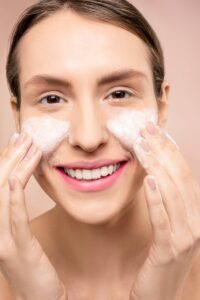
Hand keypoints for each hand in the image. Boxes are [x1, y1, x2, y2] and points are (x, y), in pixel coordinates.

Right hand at [0, 132, 66, 299]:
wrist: (36, 295)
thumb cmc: (31, 263)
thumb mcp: (21, 233)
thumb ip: (17, 210)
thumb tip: (19, 183)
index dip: (5, 158)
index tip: (16, 140)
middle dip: (10, 156)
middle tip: (23, 135)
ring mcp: (0, 237)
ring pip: (2, 194)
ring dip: (15, 167)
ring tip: (29, 146)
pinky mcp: (15, 247)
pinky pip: (12, 216)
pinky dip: (12, 195)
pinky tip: (15, 177)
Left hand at [129, 122, 199, 299]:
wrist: (157, 297)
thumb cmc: (158, 257)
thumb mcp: (166, 225)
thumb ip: (165, 201)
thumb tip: (155, 172)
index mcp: (195, 213)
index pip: (183, 174)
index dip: (170, 151)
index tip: (156, 131)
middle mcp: (196, 222)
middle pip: (181, 179)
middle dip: (163, 151)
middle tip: (146, 130)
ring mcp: (186, 237)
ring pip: (174, 194)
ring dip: (157, 168)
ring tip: (142, 147)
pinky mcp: (170, 251)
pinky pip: (164, 220)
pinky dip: (158, 199)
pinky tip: (149, 181)